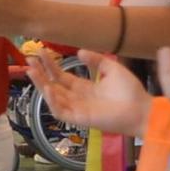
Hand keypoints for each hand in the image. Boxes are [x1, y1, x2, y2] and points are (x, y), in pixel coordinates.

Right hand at [29, 50, 151, 135]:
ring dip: (41, 84)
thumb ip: (96, 60)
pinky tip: (48, 88)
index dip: (50, 65)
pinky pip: (60, 111)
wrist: (141, 109)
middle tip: (29, 59)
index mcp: (84, 88)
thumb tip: (79, 52)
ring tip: (32, 70)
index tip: (41, 51)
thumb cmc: (130, 91)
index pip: (61, 76)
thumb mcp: (111, 68)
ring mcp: (77, 109)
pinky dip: (52, 101)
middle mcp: (77, 98)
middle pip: (53, 85)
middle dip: (40, 73)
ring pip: (52, 97)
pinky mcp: (80, 119)